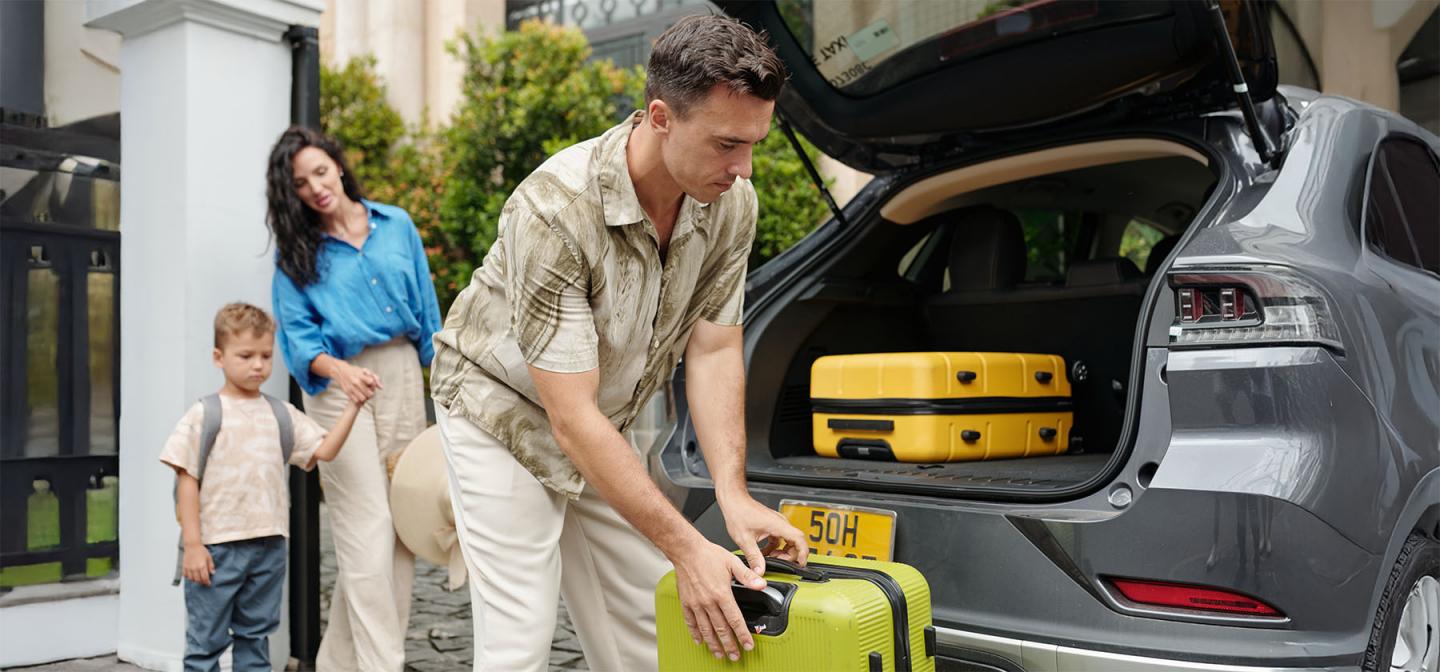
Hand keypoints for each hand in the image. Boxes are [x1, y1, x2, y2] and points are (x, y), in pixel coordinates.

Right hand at [183, 544, 213, 586]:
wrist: (192, 546)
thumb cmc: (201, 551)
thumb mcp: (209, 557)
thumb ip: (211, 566)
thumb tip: (213, 573)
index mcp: (202, 566)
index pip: (204, 578)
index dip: (207, 582)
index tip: (208, 583)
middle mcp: (195, 568)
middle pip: (198, 580)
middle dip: (202, 582)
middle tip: (204, 582)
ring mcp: (188, 568)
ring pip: (191, 579)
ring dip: (195, 580)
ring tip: (198, 579)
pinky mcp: (184, 567)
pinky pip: (185, 575)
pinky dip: (189, 577)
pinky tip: (192, 575)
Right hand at [334, 361, 380, 404]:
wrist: (340, 371)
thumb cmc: (355, 371)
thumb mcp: (365, 371)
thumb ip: (375, 378)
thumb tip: (381, 388)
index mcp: (361, 375)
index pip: (372, 382)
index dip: (374, 385)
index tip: (372, 384)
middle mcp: (356, 382)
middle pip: (369, 393)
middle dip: (371, 393)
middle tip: (370, 391)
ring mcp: (351, 387)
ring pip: (363, 398)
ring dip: (366, 398)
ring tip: (365, 394)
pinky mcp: (347, 392)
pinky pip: (356, 400)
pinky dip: (359, 400)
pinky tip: (360, 395)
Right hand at [670, 540, 763, 660]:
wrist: (686, 551)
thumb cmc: (708, 555)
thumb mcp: (732, 562)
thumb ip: (748, 576)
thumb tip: (761, 584)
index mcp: (722, 594)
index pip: (735, 620)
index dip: (742, 635)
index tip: (748, 645)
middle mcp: (708, 602)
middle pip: (721, 629)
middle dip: (729, 645)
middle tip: (735, 656)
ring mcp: (696, 604)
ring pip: (706, 629)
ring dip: (713, 644)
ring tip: (719, 654)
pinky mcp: (686, 603)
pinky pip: (690, 622)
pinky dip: (695, 634)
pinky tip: (700, 641)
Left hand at [721, 494, 809, 573]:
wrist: (734, 500)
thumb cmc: (739, 512)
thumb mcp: (745, 540)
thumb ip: (754, 557)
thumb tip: (759, 571)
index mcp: (778, 525)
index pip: (799, 538)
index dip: (803, 552)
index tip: (800, 563)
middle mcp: (780, 523)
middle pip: (796, 542)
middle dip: (789, 555)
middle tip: (778, 562)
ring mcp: (777, 523)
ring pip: (788, 541)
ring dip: (782, 552)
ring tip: (770, 558)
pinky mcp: (772, 525)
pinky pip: (779, 539)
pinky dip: (775, 547)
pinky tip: (764, 552)